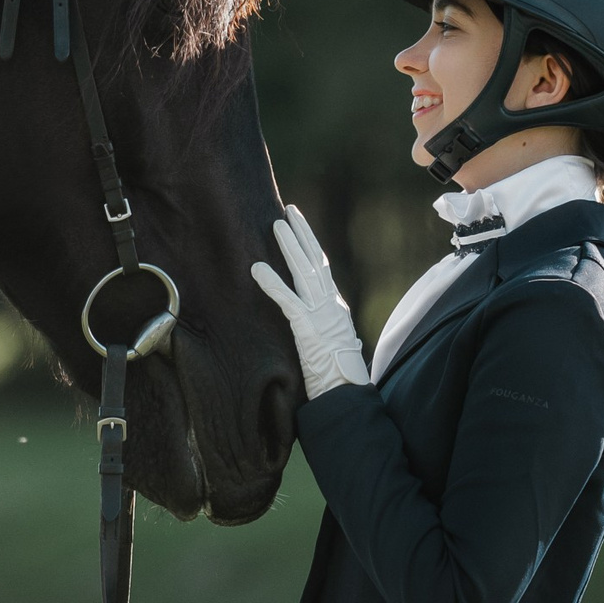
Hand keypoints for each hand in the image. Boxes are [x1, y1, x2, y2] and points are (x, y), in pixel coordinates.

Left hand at [250, 205, 369, 397]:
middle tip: (290, 210)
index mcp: (335, 307)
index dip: (310, 246)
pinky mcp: (308, 328)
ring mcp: (321, 314)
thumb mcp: (332, 342)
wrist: (345, 391)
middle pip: (316, 260)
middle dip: (303, 233)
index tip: (300, 227)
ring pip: (305, 272)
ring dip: (290, 246)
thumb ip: (323, 326)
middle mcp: (331, 304)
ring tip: (277, 224)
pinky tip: (258, 268)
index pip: (322, 269)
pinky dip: (272, 283)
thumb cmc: (337, 374)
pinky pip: (287, 300)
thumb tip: (315, 320)